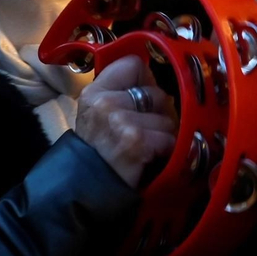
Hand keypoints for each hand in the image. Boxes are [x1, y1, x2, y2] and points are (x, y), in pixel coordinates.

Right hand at [74, 55, 177, 187]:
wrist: (87, 191)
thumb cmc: (98, 154)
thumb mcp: (98, 115)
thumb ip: (119, 94)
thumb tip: (155, 82)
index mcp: (94, 91)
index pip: (133, 64)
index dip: (146, 81)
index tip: (144, 99)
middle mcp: (105, 101)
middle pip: (156, 92)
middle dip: (160, 113)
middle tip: (148, 130)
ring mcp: (120, 120)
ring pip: (167, 117)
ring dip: (165, 134)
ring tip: (149, 147)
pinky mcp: (136, 140)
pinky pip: (169, 137)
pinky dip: (167, 150)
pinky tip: (152, 158)